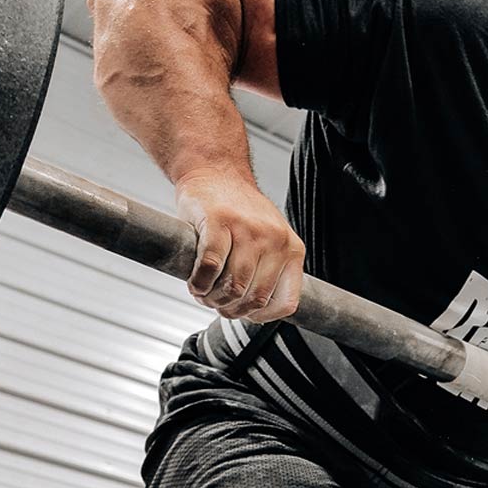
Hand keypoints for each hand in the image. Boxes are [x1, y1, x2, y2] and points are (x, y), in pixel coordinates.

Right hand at [174, 170, 304, 320]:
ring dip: (212, 299)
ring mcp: (248, 229)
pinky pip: (210, 267)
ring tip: (203, 294)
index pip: (286, 302)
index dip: (261, 317)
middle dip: (230, 309)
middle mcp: (275, 239)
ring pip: (233, 286)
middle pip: (255, 298)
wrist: (215, 171)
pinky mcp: (219, 221)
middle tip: (215, 304)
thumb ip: (268, 272)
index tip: (243, 314)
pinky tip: (195, 283)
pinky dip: (199, 284)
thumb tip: (255, 313)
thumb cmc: (238, 211)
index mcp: (292, 248)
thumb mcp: (268, 240)